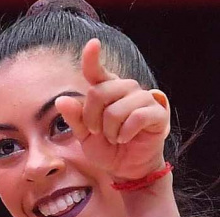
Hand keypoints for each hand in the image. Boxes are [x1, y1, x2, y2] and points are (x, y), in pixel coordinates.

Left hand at [55, 39, 170, 181]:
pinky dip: (126, 132)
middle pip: (100, 92)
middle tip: (96, 132)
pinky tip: (125, 139)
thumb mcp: (85, 136)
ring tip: (114, 138)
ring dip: (110, 129)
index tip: (93, 44)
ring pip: (118, 107)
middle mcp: (126, 90)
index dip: (93, 59)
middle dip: (92, 117)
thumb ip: (75, 118)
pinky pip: (138, 116)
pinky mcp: (157, 113)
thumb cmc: (107, 148)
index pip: (98, 72)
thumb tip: (61, 100)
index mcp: (107, 91)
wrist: (126, 168)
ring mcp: (144, 99)